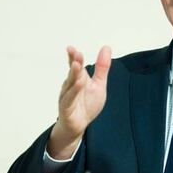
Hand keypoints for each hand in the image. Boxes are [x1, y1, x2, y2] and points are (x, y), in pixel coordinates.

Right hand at [47, 45, 111, 159]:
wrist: (80, 125)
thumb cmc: (87, 103)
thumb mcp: (99, 84)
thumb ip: (102, 68)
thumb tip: (106, 47)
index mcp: (79, 78)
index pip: (76, 65)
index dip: (73, 57)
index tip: (71, 48)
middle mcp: (71, 85)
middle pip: (73, 72)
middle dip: (75, 63)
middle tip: (77, 53)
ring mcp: (68, 96)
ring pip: (70, 84)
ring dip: (73, 74)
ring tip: (76, 65)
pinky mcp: (67, 108)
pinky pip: (69, 99)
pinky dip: (73, 91)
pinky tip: (78, 84)